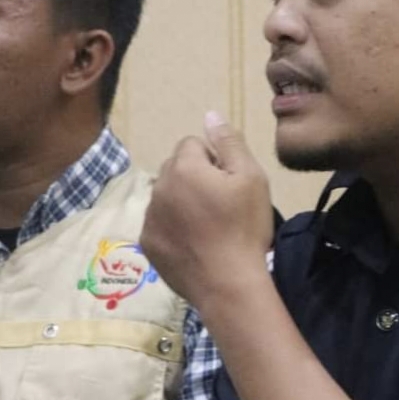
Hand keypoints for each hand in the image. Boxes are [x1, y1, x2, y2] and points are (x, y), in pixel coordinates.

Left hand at [141, 112, 272, 303]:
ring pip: (166, 194)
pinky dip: (173, 226)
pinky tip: (195, 243)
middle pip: (176, 167)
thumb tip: (210, 114)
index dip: (215, 160)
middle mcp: (159, 187)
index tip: (231, 184)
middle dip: (195, 177)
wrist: (228, 284)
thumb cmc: (245, 228)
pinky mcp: (147, 243)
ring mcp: (149, 217)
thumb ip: (229, 142)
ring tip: (208, 226)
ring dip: (183, 201)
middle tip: (222, 204)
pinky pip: (159, 221)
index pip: (193, 143)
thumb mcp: (251, 178)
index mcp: (184, 167)